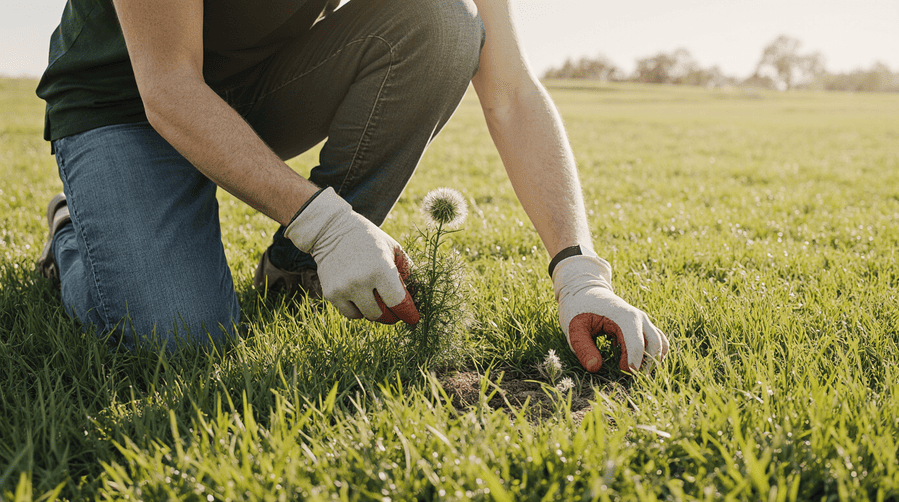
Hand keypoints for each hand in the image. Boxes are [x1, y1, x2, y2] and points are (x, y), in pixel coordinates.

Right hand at [284, 188, 418, 324]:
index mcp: (381, 269)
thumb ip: (407, 268)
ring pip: (365, 316)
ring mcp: (344, 289)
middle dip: (390, 314)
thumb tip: (418, 290)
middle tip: (393, 311)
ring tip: (374, 299)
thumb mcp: (392, 247)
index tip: (413, 317)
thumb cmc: (367, 238)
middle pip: (381, 315)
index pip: (398, 303)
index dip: (407, 312)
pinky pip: (349, 313)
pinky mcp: (330, 294)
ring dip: (372, 311)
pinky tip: (359, 297)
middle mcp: (361, 281)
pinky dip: (357, 309)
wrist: (330, 230)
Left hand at [553, 249, 667, 371]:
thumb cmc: (578, 309)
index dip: (634, 362)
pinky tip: (637, 364)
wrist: (584, 290)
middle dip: (647, 364)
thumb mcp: (575, 329)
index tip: (625, 374)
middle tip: (631, 378)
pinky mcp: (642, 324)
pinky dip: (653, 354)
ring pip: (660, 343)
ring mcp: (643, 320)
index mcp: (624, 316)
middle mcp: (638, 317)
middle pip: (655, 344)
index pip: (636, 343)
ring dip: (654, 361)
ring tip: (636, 374)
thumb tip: (595, 368)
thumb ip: (583, 348)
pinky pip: (657, 340)